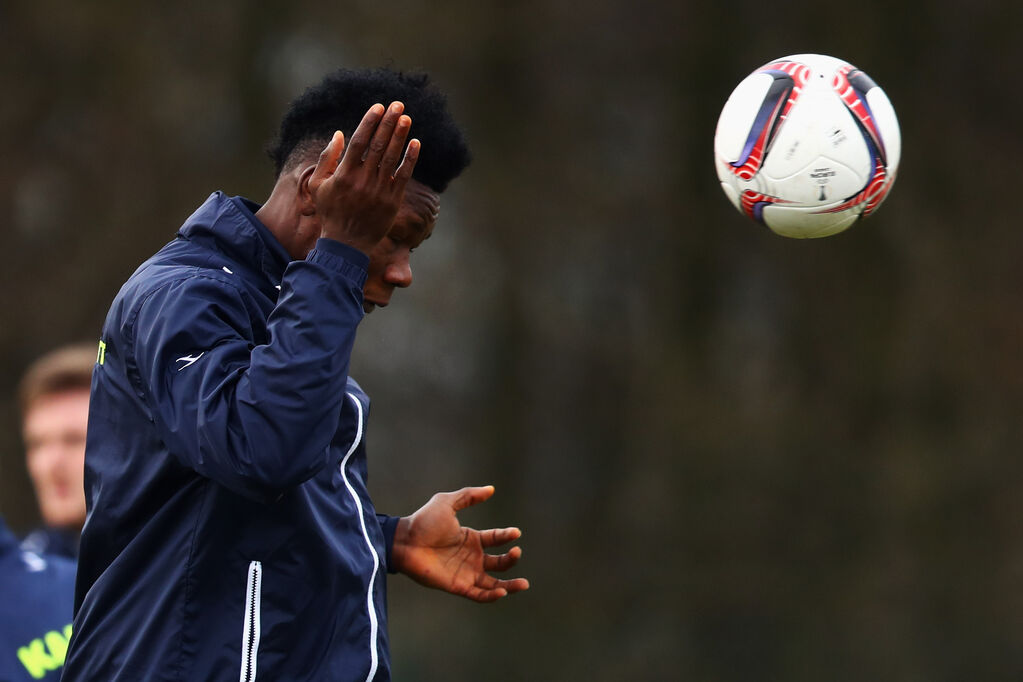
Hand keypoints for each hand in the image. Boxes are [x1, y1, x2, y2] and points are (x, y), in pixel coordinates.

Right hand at [308, 101, 419, 253]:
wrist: (347, 244)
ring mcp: (379, 191)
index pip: (359, 141)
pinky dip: (410, 159)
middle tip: (397, 104)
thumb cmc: (331, 212)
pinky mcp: (392, 201)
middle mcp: (363, 180)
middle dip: (388, 123)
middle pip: (378, 145)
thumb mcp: (319, 185)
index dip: (370, 122)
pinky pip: (403, 176)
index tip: (378, 106)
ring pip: (392, 158)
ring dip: (400, 136)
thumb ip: (327, 158)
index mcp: (344, 174)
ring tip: (406, 118)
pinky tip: (415, 143)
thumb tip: (338, 133)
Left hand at [392, 486, 529, 602]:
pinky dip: (491, 596)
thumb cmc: (423, 522)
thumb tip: (491, 489)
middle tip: (517, 552)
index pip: (495, 539)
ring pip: (493, 583)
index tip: (516, 532)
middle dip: (511, 559)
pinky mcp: (457, 586)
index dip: (507, 536)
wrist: (404, 540)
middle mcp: (471, 557)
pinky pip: (478, 595)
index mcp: (470, 539)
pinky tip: (502, 591)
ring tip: (524, 584)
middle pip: (499, 563)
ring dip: (509, 585)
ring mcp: (465, 573)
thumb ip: (468, 496)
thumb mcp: (447, 503)